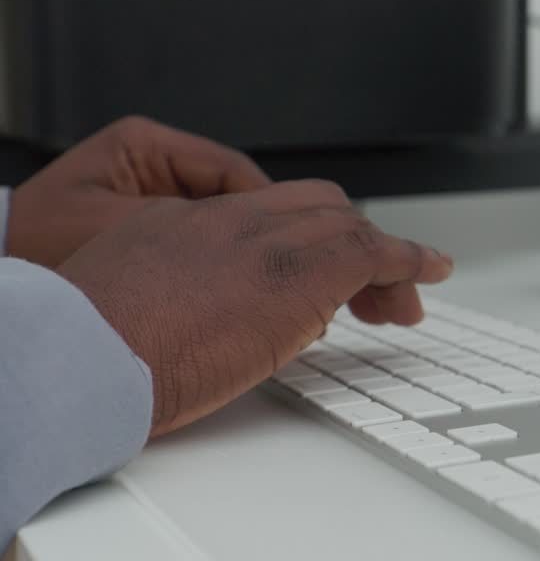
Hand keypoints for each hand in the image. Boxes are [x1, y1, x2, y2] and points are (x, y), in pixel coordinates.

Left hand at [6, 116, 269, 266]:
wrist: (3, 262)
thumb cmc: (38, 240)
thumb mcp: (114, 227)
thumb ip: (178, 228)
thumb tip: (243, 237)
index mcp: (146, 146)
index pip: (230, 168)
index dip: (265, 203)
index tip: (291, 237)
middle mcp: (153, 164)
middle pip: (231, 192)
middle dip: (257, 226)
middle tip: (281, 261)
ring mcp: (153, 194)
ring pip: (219, 219)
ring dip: (234, 247)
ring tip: (251, 278)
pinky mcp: (148, 224)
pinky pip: (196, 240)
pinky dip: (211, 261)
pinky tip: (221, 286)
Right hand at [58, 179, 453, 436]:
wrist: (89, 354)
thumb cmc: (92, 348)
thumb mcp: (125, 300)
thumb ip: (172, 293)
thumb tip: (212, 319)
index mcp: (181, 222)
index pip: (260, 214)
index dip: (299, 236)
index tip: (315, 264)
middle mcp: (229, 221)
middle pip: (311, 206)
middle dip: (347, 240)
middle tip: (371, 282)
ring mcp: (265, 241)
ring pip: (344, 223)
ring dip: (383, 253)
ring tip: (414, 282)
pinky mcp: (300, 274)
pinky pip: (372, 251)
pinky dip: (407, 258)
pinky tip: (429, 271)